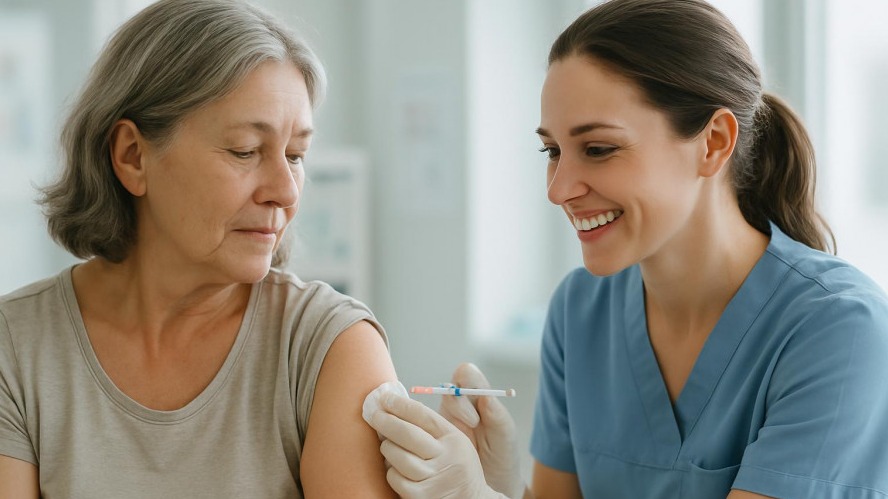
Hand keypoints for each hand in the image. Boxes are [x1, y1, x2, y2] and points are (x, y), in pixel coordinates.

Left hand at [364, 388, 508, 498]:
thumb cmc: (455, 467)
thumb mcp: (454, 443)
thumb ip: (432, 428)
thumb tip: (396, 407)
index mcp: (454, 439)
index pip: (423, 416)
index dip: (401, 405)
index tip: (385, 398)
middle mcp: (446, 458)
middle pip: (408, 434)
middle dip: (386, 421)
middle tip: (373, 414)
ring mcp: (434, 479)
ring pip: (398, 456)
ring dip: (387, 447)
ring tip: (386, 444)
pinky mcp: (422, 496)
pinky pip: (395, 478)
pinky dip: (390, 471)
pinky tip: (394, 467)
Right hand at [439, 363, 524, 498]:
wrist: (491, 485)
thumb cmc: (502, 458)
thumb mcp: (505, 438)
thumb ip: (498, 416)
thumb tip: (487, 397)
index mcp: (479, 398)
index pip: (466, 374)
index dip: (466, 382)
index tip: (478, 408)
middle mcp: (459, 405)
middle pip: (447, 387)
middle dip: (457, 403)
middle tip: (473, 424)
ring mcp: (444, 419)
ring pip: (433, 404)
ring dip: (444, 418)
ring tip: (461, 438)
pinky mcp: (431, 435)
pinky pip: (421, 424)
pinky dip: (426, 430)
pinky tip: (441, 447)